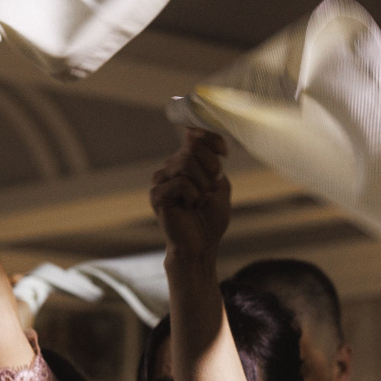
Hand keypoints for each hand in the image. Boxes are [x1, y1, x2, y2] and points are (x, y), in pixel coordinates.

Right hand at [151, 129, 230, 262]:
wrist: (201, 245)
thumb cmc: (210, 219)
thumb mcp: (220, 184)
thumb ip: (212, 160)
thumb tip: (195, 135)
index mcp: (185, 162)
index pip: (195, 135)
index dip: (211, 138)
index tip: (224, 152)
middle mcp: (171, 167)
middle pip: (192, 147)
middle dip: (210, 167)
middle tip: (210, 189)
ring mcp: (161, 180)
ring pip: (185, 162)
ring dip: (202, 184)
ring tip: (199, 201)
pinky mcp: (156, 194)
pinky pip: (180, 182)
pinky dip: (192, 195)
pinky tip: (188, 207)